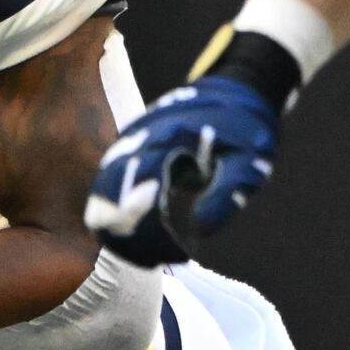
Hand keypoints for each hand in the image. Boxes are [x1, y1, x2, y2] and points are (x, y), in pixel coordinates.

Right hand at [86, 67, 285, 265]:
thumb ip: (224, 197)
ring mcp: (130, 140)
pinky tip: (138, 231)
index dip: (152, 234)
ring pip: (102, 190)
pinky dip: (116, 210)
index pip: (140, 195)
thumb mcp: (247, 166)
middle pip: (108, 196)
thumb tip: (197, 231)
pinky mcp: (130, 145)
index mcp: (167, 141)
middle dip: (127, 237)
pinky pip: (108, 182)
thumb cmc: (246, 129)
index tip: (178, 253)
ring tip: (143, 253)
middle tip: (154, 260)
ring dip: (116, 226)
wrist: (237, 90)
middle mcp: (139, 139)